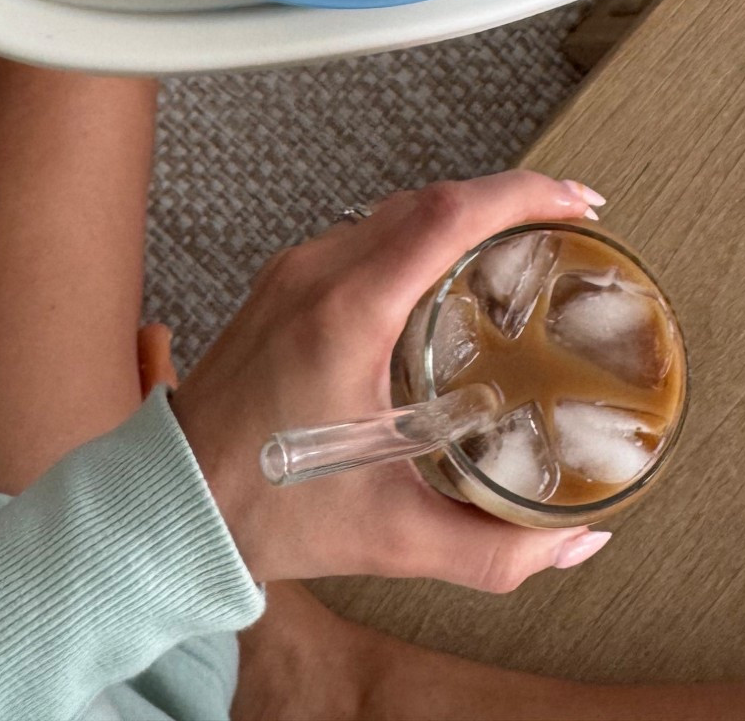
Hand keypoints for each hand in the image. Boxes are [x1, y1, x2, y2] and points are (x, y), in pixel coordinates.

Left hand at [170, 171, 612, 587]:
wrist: (169, 503)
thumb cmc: (264, 511)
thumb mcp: (394, 538)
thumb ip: (494, 550)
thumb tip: (574, 540)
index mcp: (347, 313)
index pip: (447, 215)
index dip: (521, 195)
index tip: (576, 202)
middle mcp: (318, 273)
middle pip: (428, 198)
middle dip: (505, 197)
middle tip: (567, 218)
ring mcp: (294, 272)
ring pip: (393, 209)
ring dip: (460, 211)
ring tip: (517, 239)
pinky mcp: (281, 284)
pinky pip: (362, 233)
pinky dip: (417, 233)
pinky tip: (443, 268)